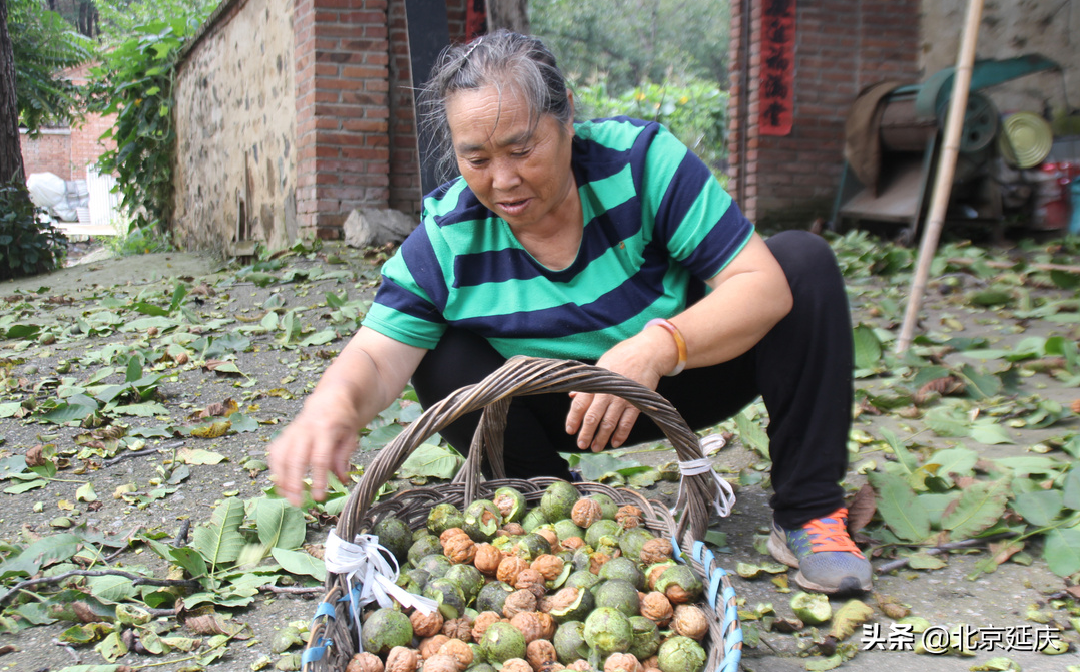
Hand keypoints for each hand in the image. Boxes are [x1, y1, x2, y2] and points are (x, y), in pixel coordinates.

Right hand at [267, 391, 360, 506]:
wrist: (329, 400)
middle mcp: (305, 430)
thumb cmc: (342, 419)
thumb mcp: (352, 435)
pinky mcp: (284, 435)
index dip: (318, 479)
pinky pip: (274, 453)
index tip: (318, 497)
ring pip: (280, 457)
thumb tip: (341, 480)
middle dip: (295, 483)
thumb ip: (344, 456)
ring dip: (281, 480)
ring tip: (288, 498)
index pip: (320, 458)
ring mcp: (292, 432)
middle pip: (295, 459)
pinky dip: (275, 470)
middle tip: (298, 503)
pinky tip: (281, 485)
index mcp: (325, 428)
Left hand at [564, 328, 675, 450]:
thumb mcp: (600, 366)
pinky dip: (621, 435)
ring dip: (601, 438)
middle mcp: (607, 393)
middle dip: (586, 433)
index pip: (580, 404)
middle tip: (581, 445)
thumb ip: (587, 383)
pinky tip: (615, 443)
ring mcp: (622, 399)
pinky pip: (627, 423)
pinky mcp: (636, 403)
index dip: (573, 419)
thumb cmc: (620, 358)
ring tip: (596, 448)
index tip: (570, 430)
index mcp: (596, 383)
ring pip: (609, 423)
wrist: (646, 354)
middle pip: (593, 417)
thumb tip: (572, 395)